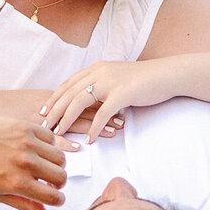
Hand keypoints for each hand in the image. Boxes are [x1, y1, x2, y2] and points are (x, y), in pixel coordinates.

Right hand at [0, 87, 124, 140]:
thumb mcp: (28, 105)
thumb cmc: (2, 111)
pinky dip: (65, 141)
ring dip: (94, 128)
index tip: (118, 109)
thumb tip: (63, 117)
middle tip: (124, 121)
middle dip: (105, 116)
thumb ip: (47, 110)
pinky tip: (79, 146)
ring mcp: (39, 119)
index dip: (101, 105)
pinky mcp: (27, 131)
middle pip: (83, 110)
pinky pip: (50, 138)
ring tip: (113, 132)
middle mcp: (49, 106)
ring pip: (73, 122)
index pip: (81, 101)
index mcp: (50, 99)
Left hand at [0, 115, 75, 209]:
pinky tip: (37, 149)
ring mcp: (27, 143)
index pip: (53, 197)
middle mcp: (26, 164)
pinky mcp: (26, 127)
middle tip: (49, 181)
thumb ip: (23, 204)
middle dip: (58, 183)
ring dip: (55, 164)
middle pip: (62, 177)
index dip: (58, 200)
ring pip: (60, 157)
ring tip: (43, 164)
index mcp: (18, 184)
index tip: (55, 197)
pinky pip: (51, 137)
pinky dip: (48, 145)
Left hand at [42, 59, 175, 141]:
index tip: (42, 111)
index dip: (54, 98)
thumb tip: (89, 99)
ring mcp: (110, 83)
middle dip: (54, 110)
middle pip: (69, 92)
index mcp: (96, 69)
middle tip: (43, 125)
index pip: (68, 84)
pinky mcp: (122, 94)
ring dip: (67, 118)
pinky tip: (88, 140)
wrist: (166, 75)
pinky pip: (102, 114)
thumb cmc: (143, 80)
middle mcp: (99, 73)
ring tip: (58, 132)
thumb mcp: (117, 78)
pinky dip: (94, 128)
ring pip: (80, 101)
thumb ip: (101, 86)